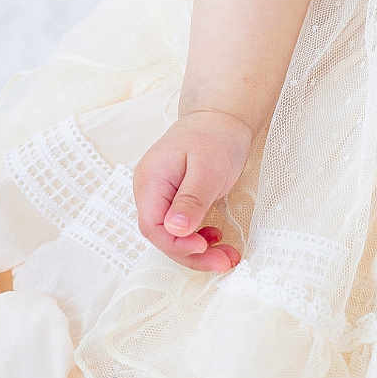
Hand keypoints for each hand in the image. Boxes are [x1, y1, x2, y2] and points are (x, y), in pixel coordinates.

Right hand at [132, 110, 249, 271]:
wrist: (221, 117)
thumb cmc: (215, 136)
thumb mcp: (208, 169)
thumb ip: (191, 199)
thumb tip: (174, 230)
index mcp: (151, 181)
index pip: (152, 226)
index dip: (176, 244)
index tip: (203, 247)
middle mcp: (150, 191)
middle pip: (162, 235)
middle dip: (192, 253)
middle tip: (224, 260)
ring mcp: (161, 196)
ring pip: (172, 235)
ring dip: (198, 250)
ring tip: (226, 255)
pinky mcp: (174, 200)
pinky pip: (181, 227)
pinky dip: (198, 237)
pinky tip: (215, 237)